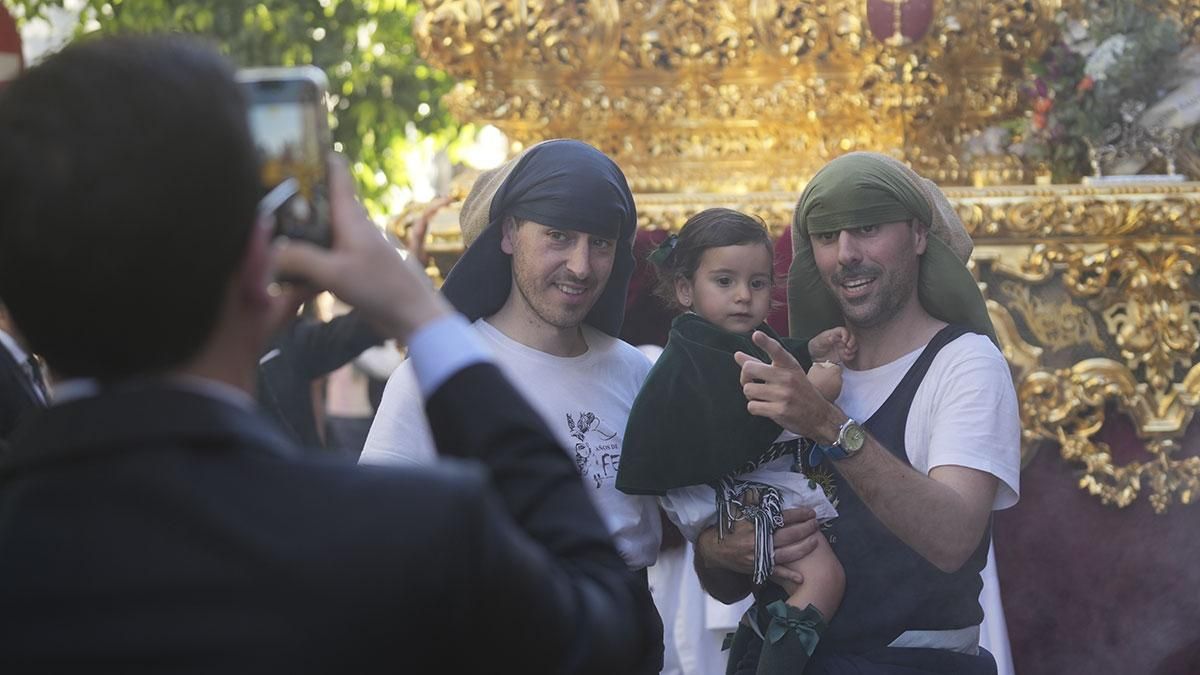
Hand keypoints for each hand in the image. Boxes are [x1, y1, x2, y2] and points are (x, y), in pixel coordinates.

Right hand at [274, 155, 451, 341]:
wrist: (413, 317)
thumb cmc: (381, 288)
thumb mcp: (335, 273)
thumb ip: (299, 258)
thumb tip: (266, 250)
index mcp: (351, 218)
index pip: (337, 175)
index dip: (319, 157)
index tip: (295, 145)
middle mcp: (353, 227)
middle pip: (321, 203)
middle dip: (296, 199)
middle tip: (263, 194)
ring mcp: (354, 249)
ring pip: (321, 232)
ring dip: (299, 232)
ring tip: (267, 233)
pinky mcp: (354, 270)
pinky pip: (324, 257)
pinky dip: (306, 259)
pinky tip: (286, 271)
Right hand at [695, 507, 819, 578]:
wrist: (714, 551)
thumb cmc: (729, 530)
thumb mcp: (738, 512)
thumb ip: (750, 501)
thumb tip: (759, 491)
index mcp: (756, 525)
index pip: (782, 518)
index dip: (798, 515)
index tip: (810, 512)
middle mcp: (759, 541)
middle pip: (788, 535)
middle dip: (805, 529)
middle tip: (815, 524)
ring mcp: (759, 557)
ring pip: (787, 554)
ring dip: (803, 548)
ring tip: (815, 541)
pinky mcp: (758, 569)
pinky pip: (776, 573)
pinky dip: (788, 575)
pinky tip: (801, 577)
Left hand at [737, 331, 843, 442]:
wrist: (819, 416)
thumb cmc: (799, 391)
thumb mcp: (786, 373)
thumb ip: (761, 364)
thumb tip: (737, 355)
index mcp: (789, 365)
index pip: (776, 350)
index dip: (765, 342)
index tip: (756, 334)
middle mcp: (787, 378)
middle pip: (749, 369)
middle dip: (744, 377)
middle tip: (751, 382)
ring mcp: (783, 394)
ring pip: (748, 390)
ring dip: (751, 395)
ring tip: (763, 397)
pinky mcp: (779, 411)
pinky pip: (752, 406)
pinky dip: (755, 408)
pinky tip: (766, 407)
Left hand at [807, 326, 856, 363]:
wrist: (814, 356)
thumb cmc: (815, 346)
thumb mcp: (819, 342)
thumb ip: (826, 339)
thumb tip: (833, 337)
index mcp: (834, 334)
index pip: (844, 331)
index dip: (846, 335)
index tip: (844, 340)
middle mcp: (840, 340)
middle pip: (851, 337)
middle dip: (852, 342)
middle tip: (848, 346)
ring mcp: (842, 347)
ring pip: (853, 346)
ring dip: (852, 349)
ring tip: (846, 352)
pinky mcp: (843, 355)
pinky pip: (851, 355)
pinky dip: (850, 356)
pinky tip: (845, 357)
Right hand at [807, 361, 842, 401]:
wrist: (813, 398)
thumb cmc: (814, 381)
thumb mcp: (814, 368)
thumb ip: (820, 365)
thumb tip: (821, 366)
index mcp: (836, 372)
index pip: (836, 367)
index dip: (830, 367)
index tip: (824, 369)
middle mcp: (840, 381)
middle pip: (837, 376)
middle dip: (830, 376)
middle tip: (821, 377)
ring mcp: (838, 390)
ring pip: (835, 384)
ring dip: (830, 384)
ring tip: (820, 385)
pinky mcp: (835, 398)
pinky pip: (833, 392)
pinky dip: (829, 391)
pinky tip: (821, 392)